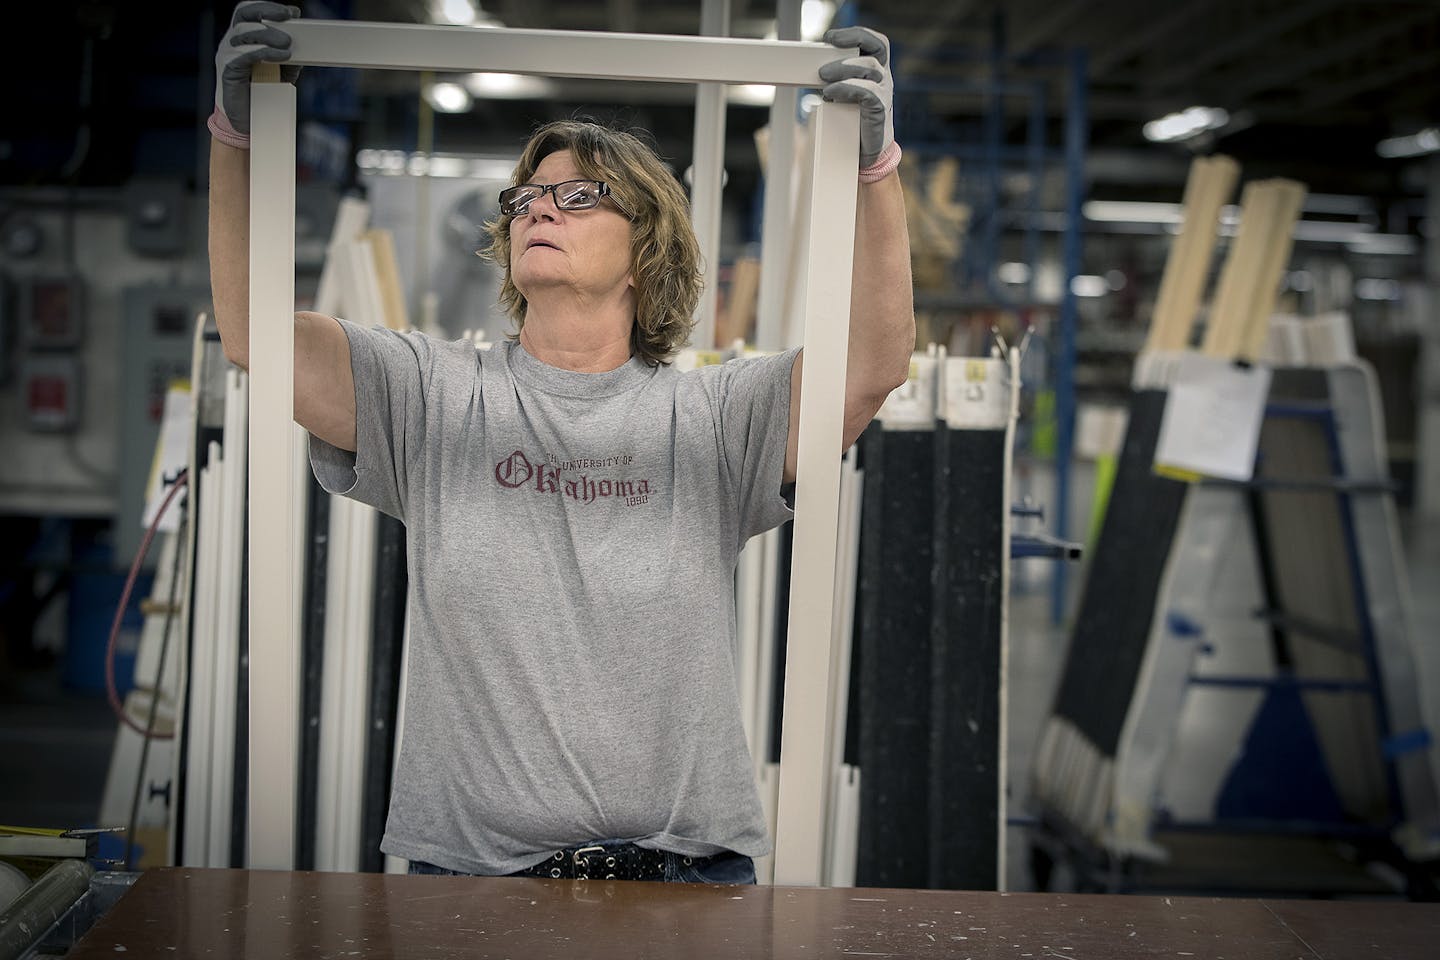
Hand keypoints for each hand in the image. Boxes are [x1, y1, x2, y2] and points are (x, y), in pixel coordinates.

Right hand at [215, 2, 301, 135]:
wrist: (247, 123)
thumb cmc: (260, 95)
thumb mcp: (280, 71)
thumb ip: (287, 56)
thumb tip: (304, 45)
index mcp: (243, 38)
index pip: (249, 11)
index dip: (268, 7)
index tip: (292, 12)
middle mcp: (232, 42)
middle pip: (244, 14)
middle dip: (267, 11)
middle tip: (288, 17)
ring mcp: (228, 55)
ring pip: (244, 32)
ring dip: (269, 34)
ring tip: (288, 44)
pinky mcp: (228, 70)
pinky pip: (244, 54)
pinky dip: (264, 52)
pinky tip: (281, 56)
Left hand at [819, 26, 894, 167]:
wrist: (866, 155)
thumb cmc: (854, 124)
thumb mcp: (845, 97)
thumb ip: (837, 81)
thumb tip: (817, 70)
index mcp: (877, 73)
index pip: (875, 43)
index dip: (856, 34)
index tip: (831, 37)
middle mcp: (884, 79)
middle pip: (877, 47)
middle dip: (852, 40)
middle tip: (828, 44)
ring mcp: (885, 94)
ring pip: (870, 68)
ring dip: (843, 68)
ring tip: (822, 77)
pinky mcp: (879, 110)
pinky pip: (867, 91)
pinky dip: (846, 88)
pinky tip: (829, 94)